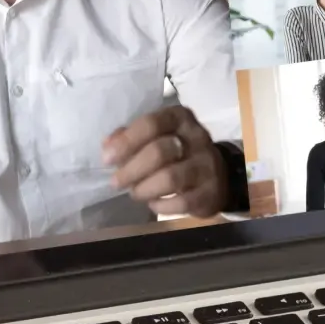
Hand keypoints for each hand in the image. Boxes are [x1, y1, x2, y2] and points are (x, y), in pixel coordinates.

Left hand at [103, 106, 226, 216]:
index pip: (151, 123)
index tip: (107, 159)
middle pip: (159, 152)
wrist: (217, 175)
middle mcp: (197, 137)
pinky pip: (181, 202)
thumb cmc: (177, 152)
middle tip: (116, 182)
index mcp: (179, 117)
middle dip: (132, 170)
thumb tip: (108, 145)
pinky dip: (161, 205)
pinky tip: (154, 203)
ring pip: (170, 178)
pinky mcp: (211, 191)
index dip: (126, 142)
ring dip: (145, 189)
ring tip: (136, 193)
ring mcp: (207, 165)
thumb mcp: (156, 136)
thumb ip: (131, 137)